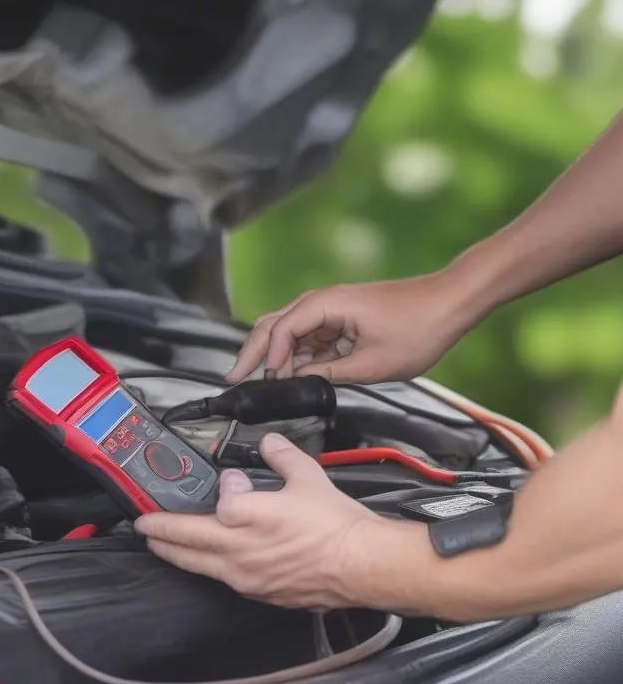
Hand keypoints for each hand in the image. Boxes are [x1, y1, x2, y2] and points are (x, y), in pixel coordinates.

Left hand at [135, 432, 384, 610]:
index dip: (223, 487)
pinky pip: (222, 579)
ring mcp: (244, 576)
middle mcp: (237, 550)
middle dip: (158, 532)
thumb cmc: (337, 526)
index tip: (231, 480)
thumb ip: (282, 457)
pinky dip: (208, 569)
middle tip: (142, 525)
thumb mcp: (309, 478)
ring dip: (175, 553)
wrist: (361, 567)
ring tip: (161, 545)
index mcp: (246, 517)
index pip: (216, 500)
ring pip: (197, 565)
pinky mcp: (258, 593)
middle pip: (184, 541)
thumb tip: (269, 445)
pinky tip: (209, 564)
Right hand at [226, 271, 470, 384]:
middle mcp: (323, 302)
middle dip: (252, 352)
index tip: (265, 379)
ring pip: (287, 330)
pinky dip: (296, 354)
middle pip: (273, 324)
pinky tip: (293, 373)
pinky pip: (308, 335)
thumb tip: (300, 381)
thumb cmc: (420, 326)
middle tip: (233, 377)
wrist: (451, 303)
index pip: (281, 328)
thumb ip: (329, 374)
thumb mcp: (372, 363)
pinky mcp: (340, 318)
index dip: (268, 356)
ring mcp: (331, 309)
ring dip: (274, 355)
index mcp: (328, 305)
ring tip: (260, 380)